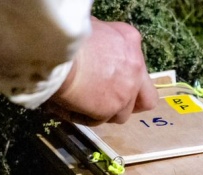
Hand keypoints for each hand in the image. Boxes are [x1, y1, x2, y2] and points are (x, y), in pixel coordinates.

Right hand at [43, 18, 157, 125]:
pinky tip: (68, 107)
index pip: (137, 64)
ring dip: (103, 112)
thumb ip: (101, 39)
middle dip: (132, 103)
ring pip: (121, 114)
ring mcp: (126, 91)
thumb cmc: (67, 35)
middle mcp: (135, 67)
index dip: (121, 74)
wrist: (57, 51)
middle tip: (112, 103)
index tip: (104, 77)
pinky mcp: (112, 109)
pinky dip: (83, 117)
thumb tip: (93, 45)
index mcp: (130, 40)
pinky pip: (97, 121)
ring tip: (82, 104)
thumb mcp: (90, 26)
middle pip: (146, 98)